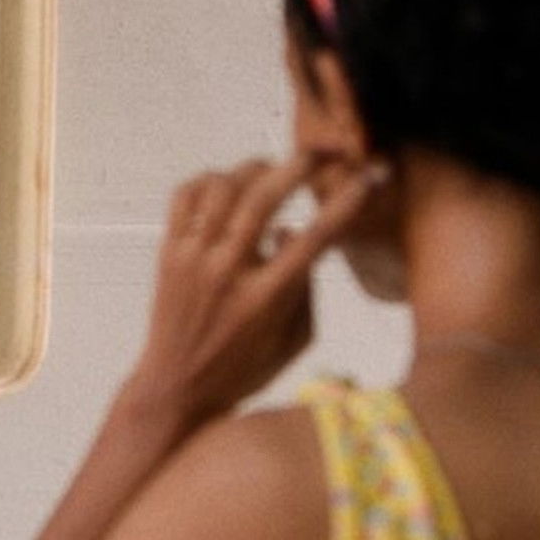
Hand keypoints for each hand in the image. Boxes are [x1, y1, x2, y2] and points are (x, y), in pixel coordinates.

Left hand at [123, 154, 373, 428]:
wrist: (177, 386)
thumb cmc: (245, 368)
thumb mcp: (296, 339)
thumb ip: (306, 286)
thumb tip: (290, 230)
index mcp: (267, 297)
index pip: (315, 236)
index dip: (348, 201)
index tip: (371, 175)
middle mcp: (228, 272)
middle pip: (264, 197)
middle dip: (299, 164)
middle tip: (321, 153)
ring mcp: (193, 259)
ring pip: (222, 189)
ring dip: (252, 169)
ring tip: (270, 170)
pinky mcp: (168, 254)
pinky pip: (183, 198)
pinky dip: (207, 179)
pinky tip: (226, 183)